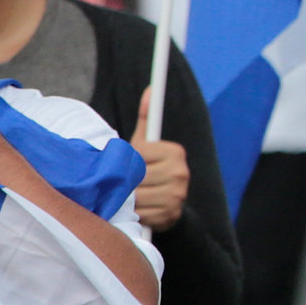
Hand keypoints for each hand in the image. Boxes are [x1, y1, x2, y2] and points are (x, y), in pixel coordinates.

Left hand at [131, 89, 186, 229]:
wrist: (167, 202)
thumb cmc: (149, 167)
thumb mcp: (145, 142)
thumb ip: (147, 117)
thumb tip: (151, 89)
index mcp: (176, 153)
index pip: (138, 156)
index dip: (126, 161)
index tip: (129, 164)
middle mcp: (181, 173)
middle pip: (136, 177)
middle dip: (125, 181)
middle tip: (124, 182)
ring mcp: (178, 196)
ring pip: (136, 196)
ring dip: (127, 199)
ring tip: (129, 196)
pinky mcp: (171, 215)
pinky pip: (141, 214)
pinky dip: (134, 214)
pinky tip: (137, 210)